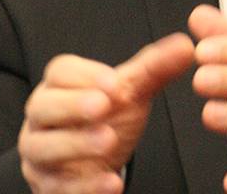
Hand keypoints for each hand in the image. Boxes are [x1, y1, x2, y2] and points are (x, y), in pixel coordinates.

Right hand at [18, 33, 193, 192]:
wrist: (95, 162)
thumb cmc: (107, 118)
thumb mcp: (131, 93)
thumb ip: (155, 69)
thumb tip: (186, 46)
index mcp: (60, 86)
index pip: (61, 71)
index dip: (86, 74)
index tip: (115, 83)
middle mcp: (43, 117)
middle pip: (44, 106)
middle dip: (72, 105)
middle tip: (103, 106)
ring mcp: (40, 152)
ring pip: (43, 146)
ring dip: (76, 143)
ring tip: (108, 140)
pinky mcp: (48, 184)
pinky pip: (58, 186)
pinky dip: (85, 186)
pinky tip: (111, 183)